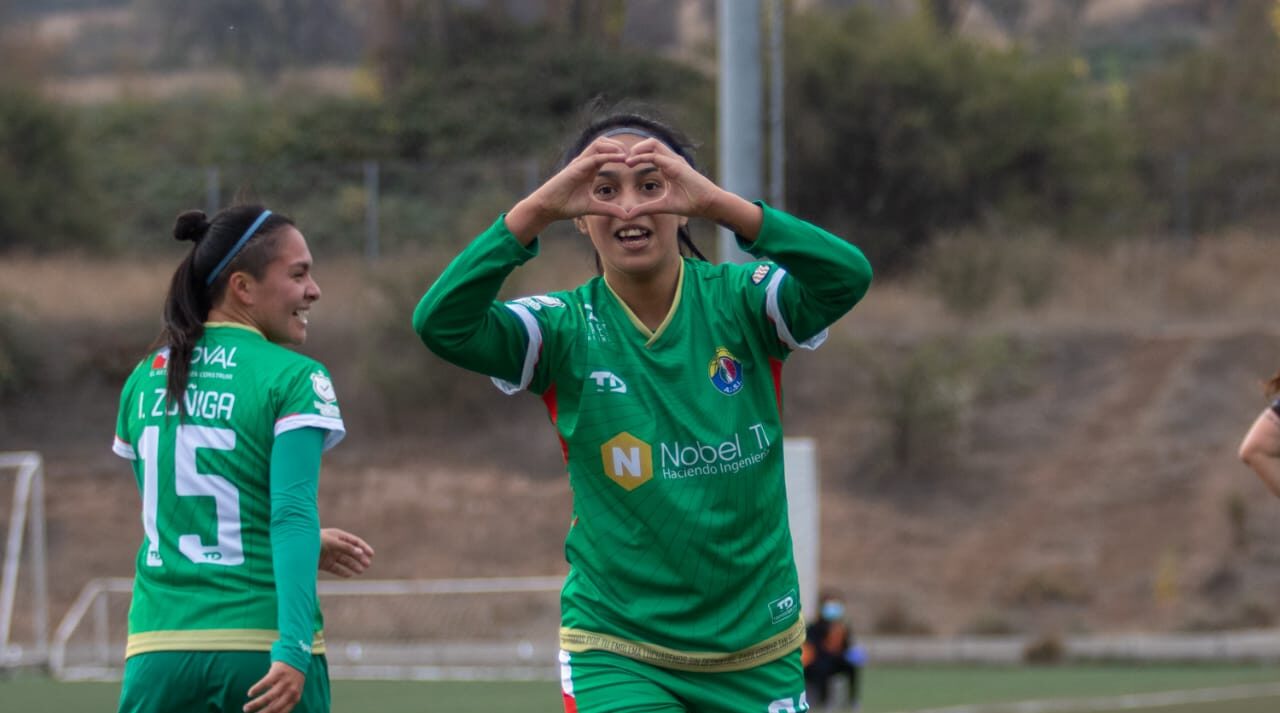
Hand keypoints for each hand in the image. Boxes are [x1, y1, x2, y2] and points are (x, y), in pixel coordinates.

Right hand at [244, 661, 303, 712]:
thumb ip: (282, 702)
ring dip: (255, 704)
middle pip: (274, 707)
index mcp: (295, 698)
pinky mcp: (278, 672)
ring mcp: (285, 681)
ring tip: (246, 708)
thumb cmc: (291, 679)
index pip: (282, 712)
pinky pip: (265, 683)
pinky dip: (256, 689)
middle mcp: (291, 691)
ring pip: (268, 696)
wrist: (296, 658)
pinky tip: (250, 693)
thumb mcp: (291, 692)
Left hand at [319, 527, 373, 577]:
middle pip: (351, 552)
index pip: (354, 542)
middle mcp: (335, 545)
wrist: (296, 548)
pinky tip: (349, 575)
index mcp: (338, 536)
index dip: (363, 547)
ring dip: (353, 566)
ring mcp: (329, 555)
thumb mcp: (331, 542)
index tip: (371, 554)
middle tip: (367, 565)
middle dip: (360, 558)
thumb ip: (345, 547)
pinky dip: (342, 572)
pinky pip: (336, 568)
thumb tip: (360, 552)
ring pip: (344, 561)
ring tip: (360, 571)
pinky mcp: (324, 563)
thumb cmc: (314, 540)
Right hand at [506, 137, 633, 241]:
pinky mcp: (576, 167)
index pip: (607, 152)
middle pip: (605, 142)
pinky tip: (621, 159)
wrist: (547, 208)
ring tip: (629, 156)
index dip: (622, 153)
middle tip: (635, 156)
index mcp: (590, 168)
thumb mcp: (592, 208)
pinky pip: (595, 156)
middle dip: (621, 145)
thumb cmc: (565, 205)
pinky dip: (609, 155)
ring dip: (616, 147)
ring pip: (599, 144)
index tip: (636, 161)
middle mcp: (585, 161)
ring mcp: (580, 162)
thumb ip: (609, 209)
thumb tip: (626, 215)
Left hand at [622, 138, 721, 219]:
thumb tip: (629, 215)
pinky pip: (656, 155)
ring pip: (653, 143)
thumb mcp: (663, 205)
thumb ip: (646, 208)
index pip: (650, 152)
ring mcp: (674, 160)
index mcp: (668, 166)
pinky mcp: (676, 165)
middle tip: (622, 159)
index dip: (636, 155)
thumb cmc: (690, 203)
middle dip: (635, 148)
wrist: (707, 204)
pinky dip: (642, 157)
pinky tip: (631, 162)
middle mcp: (671, 160)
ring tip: (626, 159)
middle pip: (651, 143)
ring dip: (637, 149)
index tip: (624, 164)